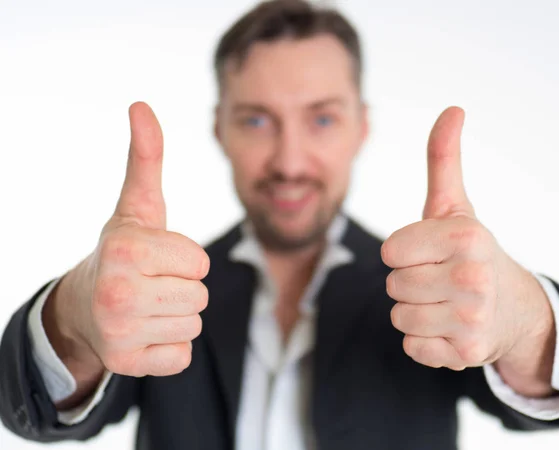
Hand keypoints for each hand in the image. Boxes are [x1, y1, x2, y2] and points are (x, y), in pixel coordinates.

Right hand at [50, 102, 209, 377]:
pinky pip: (181, 356)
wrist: (83, 305)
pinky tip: (143, 332)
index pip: (200, 261)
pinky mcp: (126, 365)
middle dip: (182, 288)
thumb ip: (146, 158)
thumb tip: (141, 105)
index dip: (184, 259)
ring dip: (176, 315)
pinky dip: (168, 346)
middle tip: (150, 284)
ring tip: (145, 305)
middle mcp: (117, 292)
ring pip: (193, 324)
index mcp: (125, 249)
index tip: (156, 259)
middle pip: (200, 295)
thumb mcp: (136, 206)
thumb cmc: (123, 253)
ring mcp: (119, 332)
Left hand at [381, 107, 554, 374]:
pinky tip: (450, 328)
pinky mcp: (468, 353)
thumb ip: (443, 160)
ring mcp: (472, 318)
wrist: (512, 308)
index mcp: (464, 236)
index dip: (404, 253)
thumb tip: (453, 109)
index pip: (390, 251)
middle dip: (409, 283)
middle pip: (392, 286)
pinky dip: (424, 341)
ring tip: (445, 303)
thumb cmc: (469, 252)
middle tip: (440, 281)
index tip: (432, 253)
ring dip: (415, 312)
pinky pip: (412, 347)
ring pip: (399, 318)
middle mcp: (472, 276)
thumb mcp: (455, 206)